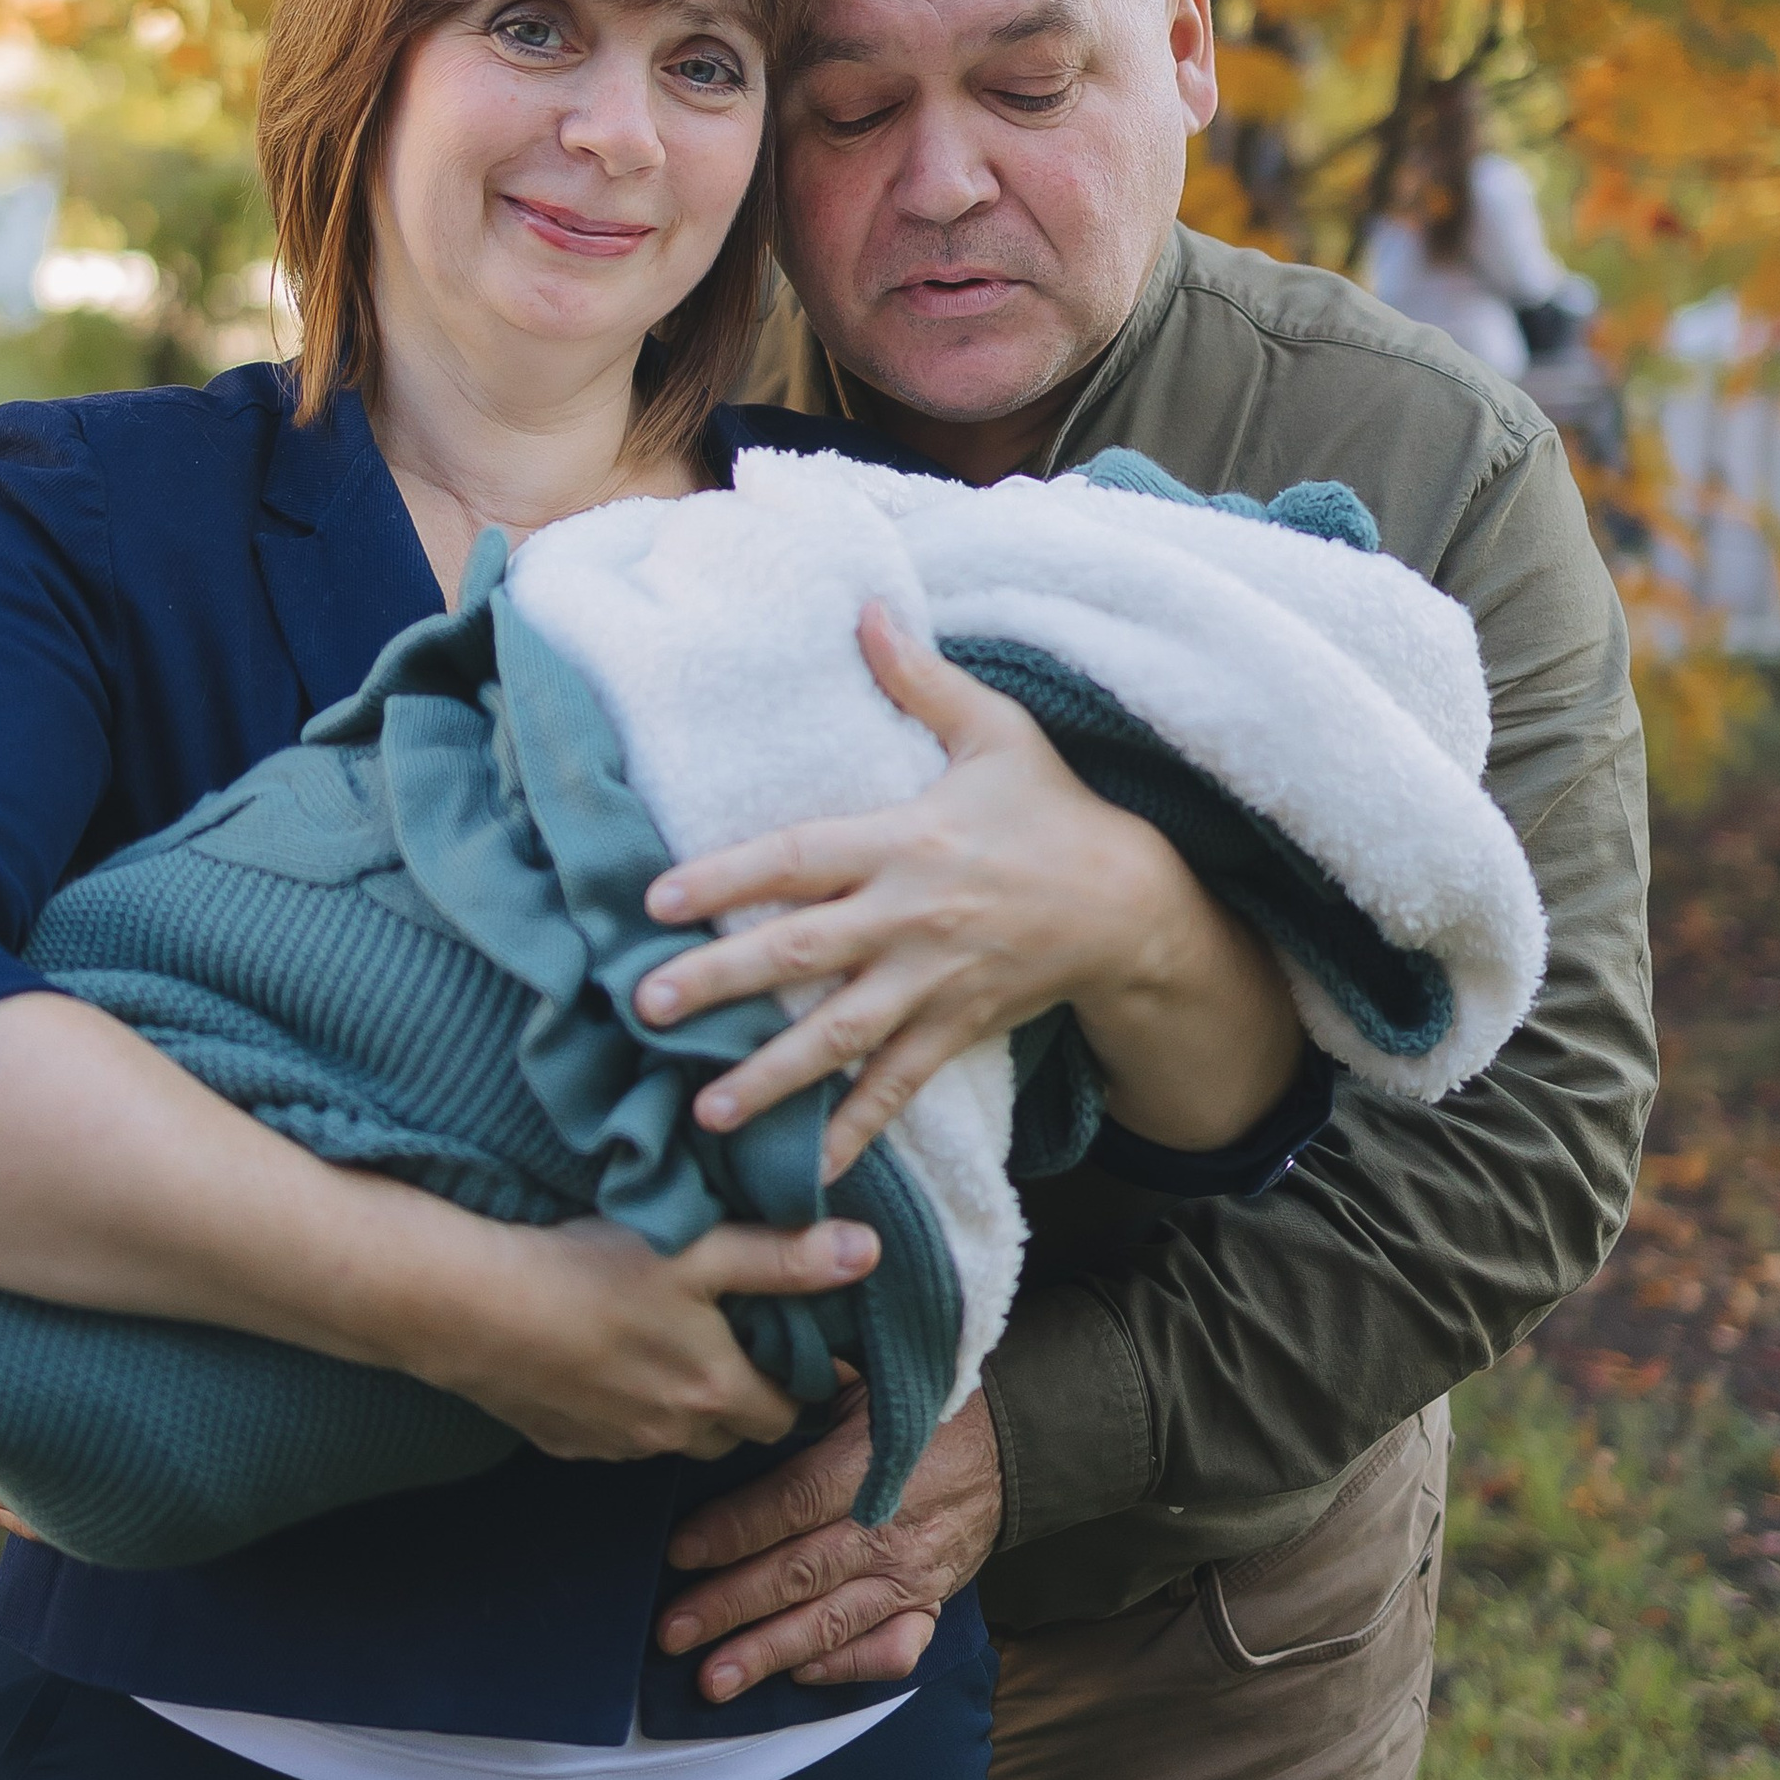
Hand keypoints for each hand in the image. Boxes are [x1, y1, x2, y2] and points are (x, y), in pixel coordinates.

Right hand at [403, 1211, 882, 1464]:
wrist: (470, 1308)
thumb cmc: (589, 1269)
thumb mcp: (700, 1249)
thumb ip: (785, 1256)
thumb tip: (869, 1251)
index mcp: (717, 1392)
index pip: (790, 1412)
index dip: (800, 1381)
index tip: (794, 1344)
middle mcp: (673, 1434)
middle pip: (736, 1430)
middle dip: (746, 1396)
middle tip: (737, 1339)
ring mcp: (615, 1446)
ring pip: (675, 1436)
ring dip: (684, 1403)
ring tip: (669, 1342)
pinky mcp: (564, 1444)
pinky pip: (616, 1437)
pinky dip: (625, 1408)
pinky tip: (606, 1357)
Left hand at [633, 602, 1299, 1172]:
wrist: (1133, 902)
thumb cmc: (1051, 809)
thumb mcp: (996, 731)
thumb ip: (921, 679)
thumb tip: (865, 609)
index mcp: (907, 839)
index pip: (800, 856)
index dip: (726, 877)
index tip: (654, 900)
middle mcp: (913, 917)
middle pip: (804, 953)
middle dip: (723, 983)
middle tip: (646, 1009)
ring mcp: (936, 982)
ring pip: (843, 1036)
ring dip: (773, 1077)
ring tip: (707, 1111)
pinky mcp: (958, 1028)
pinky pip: (900, 1086)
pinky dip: (856, 1129)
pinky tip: (808, 1170)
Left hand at [654, 1381, 1004, 1699]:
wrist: (1010, 1442)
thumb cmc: (921, 1404)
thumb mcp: (869, 1375)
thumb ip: (807, 1383)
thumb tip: (737, 1365)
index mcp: (870, 1463)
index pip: (794, 1501)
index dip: (734, 1529)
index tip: (679, 1552)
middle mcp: (890, 1527)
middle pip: (800, 1572)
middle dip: (730, 1606)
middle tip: (671, 1633)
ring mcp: (913, 1574)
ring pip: (833, 1622)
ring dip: (770, 1653)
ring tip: (714, 1680)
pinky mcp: (932, 1605)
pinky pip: (892, 1651)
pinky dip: (845, 1668)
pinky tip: (796, 1676)